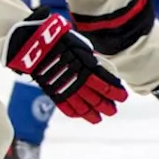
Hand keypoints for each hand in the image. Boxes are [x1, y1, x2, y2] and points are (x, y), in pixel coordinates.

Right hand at [3, 7, 127, 122]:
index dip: (117, 93)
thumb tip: (104, 72)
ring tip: (99, 118)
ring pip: (83, 107)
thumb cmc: (62, 40)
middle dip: (107, 106)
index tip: (122, 97)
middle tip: (113, 110)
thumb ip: (93, 61)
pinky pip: (66, 107)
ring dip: (93, 114)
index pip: (107, 84)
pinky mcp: (54, 93)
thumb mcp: (83, 47)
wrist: (36, 43)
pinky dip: (76, 113)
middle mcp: (79, 80)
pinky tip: (82, 115)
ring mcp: (66, 88)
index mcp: (89, 67)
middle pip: (98, 99)